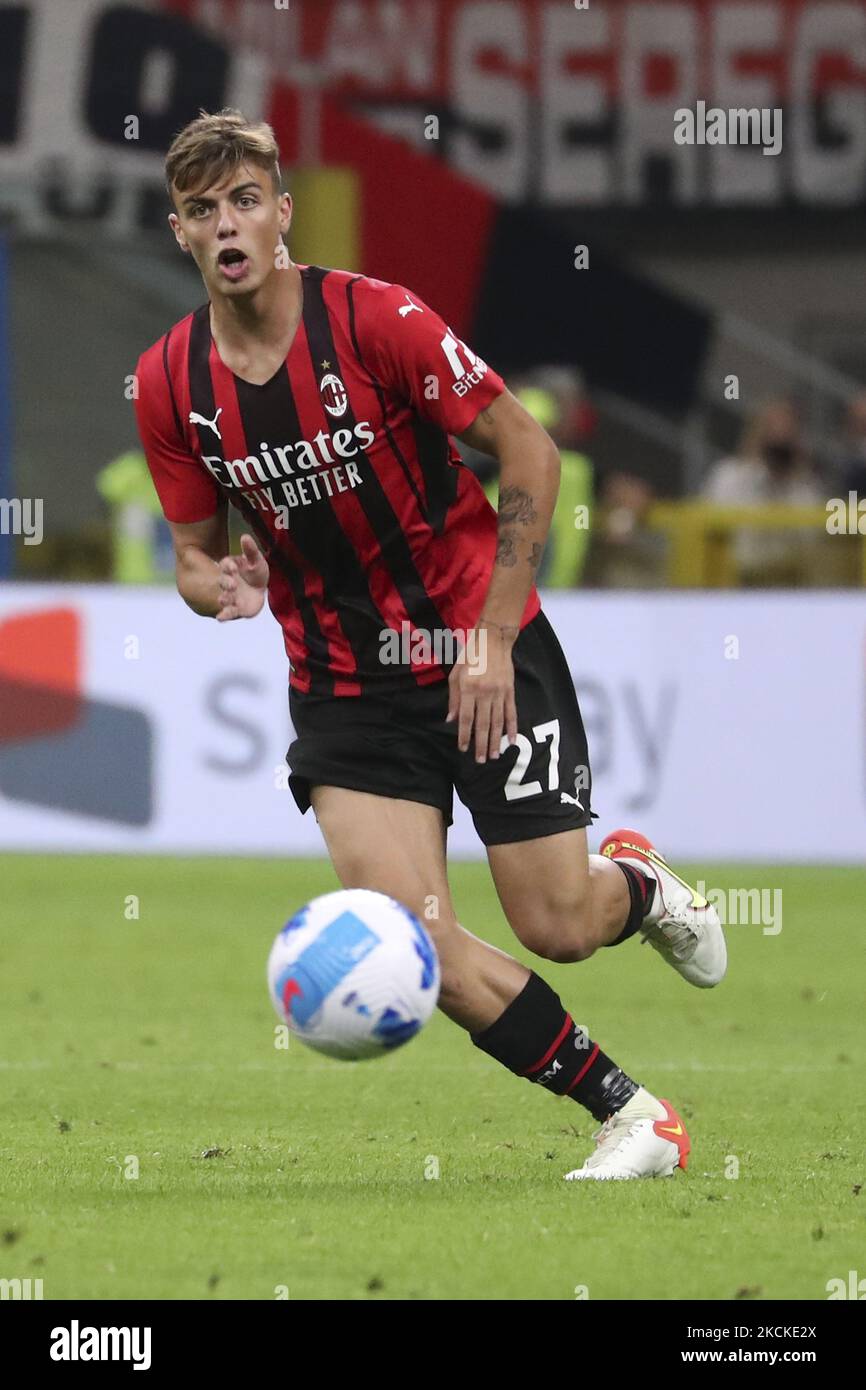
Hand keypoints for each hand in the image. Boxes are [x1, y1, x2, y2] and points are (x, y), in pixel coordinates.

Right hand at [216, 534, 268, 620]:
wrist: (258, 590)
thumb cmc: (255, 573)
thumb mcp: (256, 560)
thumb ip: (251, 550)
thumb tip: (245, 536)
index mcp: (231, 568)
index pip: (226, 565)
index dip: (228, 566)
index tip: (233, 567)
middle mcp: (228, 582)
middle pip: (224, 582)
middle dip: (226, 583)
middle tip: (232, 585)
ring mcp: (231, 596)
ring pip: (225, 597)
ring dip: (224, 599)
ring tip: (222, 600)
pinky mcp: (236, 609)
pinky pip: (229, 612)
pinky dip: (224, 615)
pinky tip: (220, 618)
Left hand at [446, 627, 518, 762]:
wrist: (493, 640)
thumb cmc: (470, 656)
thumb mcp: (456, 675)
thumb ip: (453, 699)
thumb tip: (451, 720)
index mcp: (469, 689)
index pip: (466, 718)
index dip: (464, 735)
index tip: (463, 748)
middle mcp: (484, 693)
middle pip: (482, 724)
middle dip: (481, 744)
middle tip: (481, 760)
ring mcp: (499, 692)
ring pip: (497, 721)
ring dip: (495, 740)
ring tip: (495, 755)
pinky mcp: (510, 691)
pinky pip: (511, 713)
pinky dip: (511, 727)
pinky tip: (510, 740)